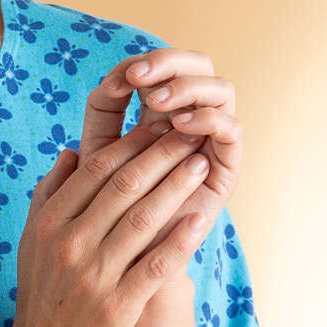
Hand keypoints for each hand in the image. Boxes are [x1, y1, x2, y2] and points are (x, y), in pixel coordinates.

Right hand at [0, 60, 219, 326]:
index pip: (97, 168)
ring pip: (143, 218)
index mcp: (49, 223)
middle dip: (162, 154)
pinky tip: (202, 220)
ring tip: (201, 164)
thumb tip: (71, 151)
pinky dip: (181, 239)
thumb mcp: (30, 245)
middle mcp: (69, 244)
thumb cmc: (41, 304)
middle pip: (124, 185)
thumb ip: (48, 196)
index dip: (134, 142)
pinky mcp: (117, 308)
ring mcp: (93, 276)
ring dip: (176, 187)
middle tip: (191, 132)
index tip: (160, 125)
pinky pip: (156, 265)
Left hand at [102, 43, 241, 264]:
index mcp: (160, 111)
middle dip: (167, 64)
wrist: (127, 263)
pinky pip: (233, 130)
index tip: (116, 80)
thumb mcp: (94, 159)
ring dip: (188, 87)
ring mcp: (213, 142)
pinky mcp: (227, 169)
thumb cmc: (104, 213)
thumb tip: (112, 82)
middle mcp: (192, 121)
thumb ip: (100, 118)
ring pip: (220, 90)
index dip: (140, 65)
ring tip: (156, 102)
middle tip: (137, 78)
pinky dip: (211, 119)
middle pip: (198, 65)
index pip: (163, 67)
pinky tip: (182, 125)